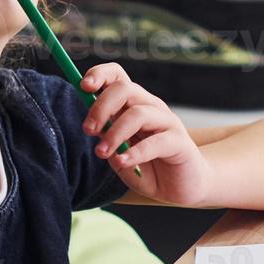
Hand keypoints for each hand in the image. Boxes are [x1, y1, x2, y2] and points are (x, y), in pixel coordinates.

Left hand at [80, 62, 212, 204]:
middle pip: (124, 89)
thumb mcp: (119, 154)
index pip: (117, 76)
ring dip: (114, 133)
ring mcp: (167, 122)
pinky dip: (135, 152)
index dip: (99, 75)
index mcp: (134, 104)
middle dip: (101, 107)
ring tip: (102, 153)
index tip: (83, 88)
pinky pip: (155, 142)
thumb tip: (92, 126)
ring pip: (138, 113)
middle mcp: (151, 107)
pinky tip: (123, 161)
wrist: (180, 189)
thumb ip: (107, 139)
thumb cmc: (148, 168)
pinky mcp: (179, 142)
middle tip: (88, 131)